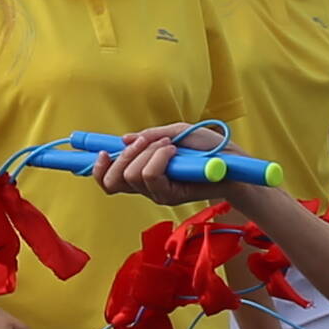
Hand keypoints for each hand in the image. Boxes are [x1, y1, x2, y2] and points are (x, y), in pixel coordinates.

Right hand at [85, 122, 206, 200]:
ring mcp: (157, 193)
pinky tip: (173, 151)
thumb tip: (124, 140)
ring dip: (147, 153)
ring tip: (168, 145)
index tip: (102, 153)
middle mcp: (145, 186)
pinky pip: (151, 176)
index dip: (97, 170)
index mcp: (141, 171)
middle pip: (113, 181)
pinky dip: (158, 157)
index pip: (108, 181)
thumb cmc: (205, 147)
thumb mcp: (175, 132)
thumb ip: (149, 137)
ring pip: (132, 176)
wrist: (230, 160)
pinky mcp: (170, 196)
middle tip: (143, 141)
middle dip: (124, 156)